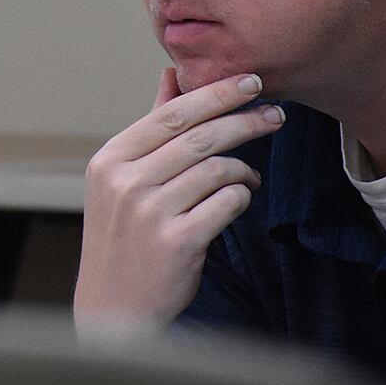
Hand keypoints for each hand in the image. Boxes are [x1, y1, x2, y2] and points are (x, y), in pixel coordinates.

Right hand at [73, 68, 285, 328]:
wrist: (112, 308)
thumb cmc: (121, 237)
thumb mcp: (120, 179)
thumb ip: (150, 129)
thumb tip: (171, 76)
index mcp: (110, 159)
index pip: (170, 114)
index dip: (214, 94)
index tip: (248, 82)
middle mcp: (126, 182)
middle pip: (199, 137)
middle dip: (244, 120)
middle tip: (275, 114)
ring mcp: (150, 212)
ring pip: (217, 169)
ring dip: (243, 168)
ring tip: (249, 175)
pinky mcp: (178, 241)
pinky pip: (227, 204)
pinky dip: (240, 197)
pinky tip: (239, 199)